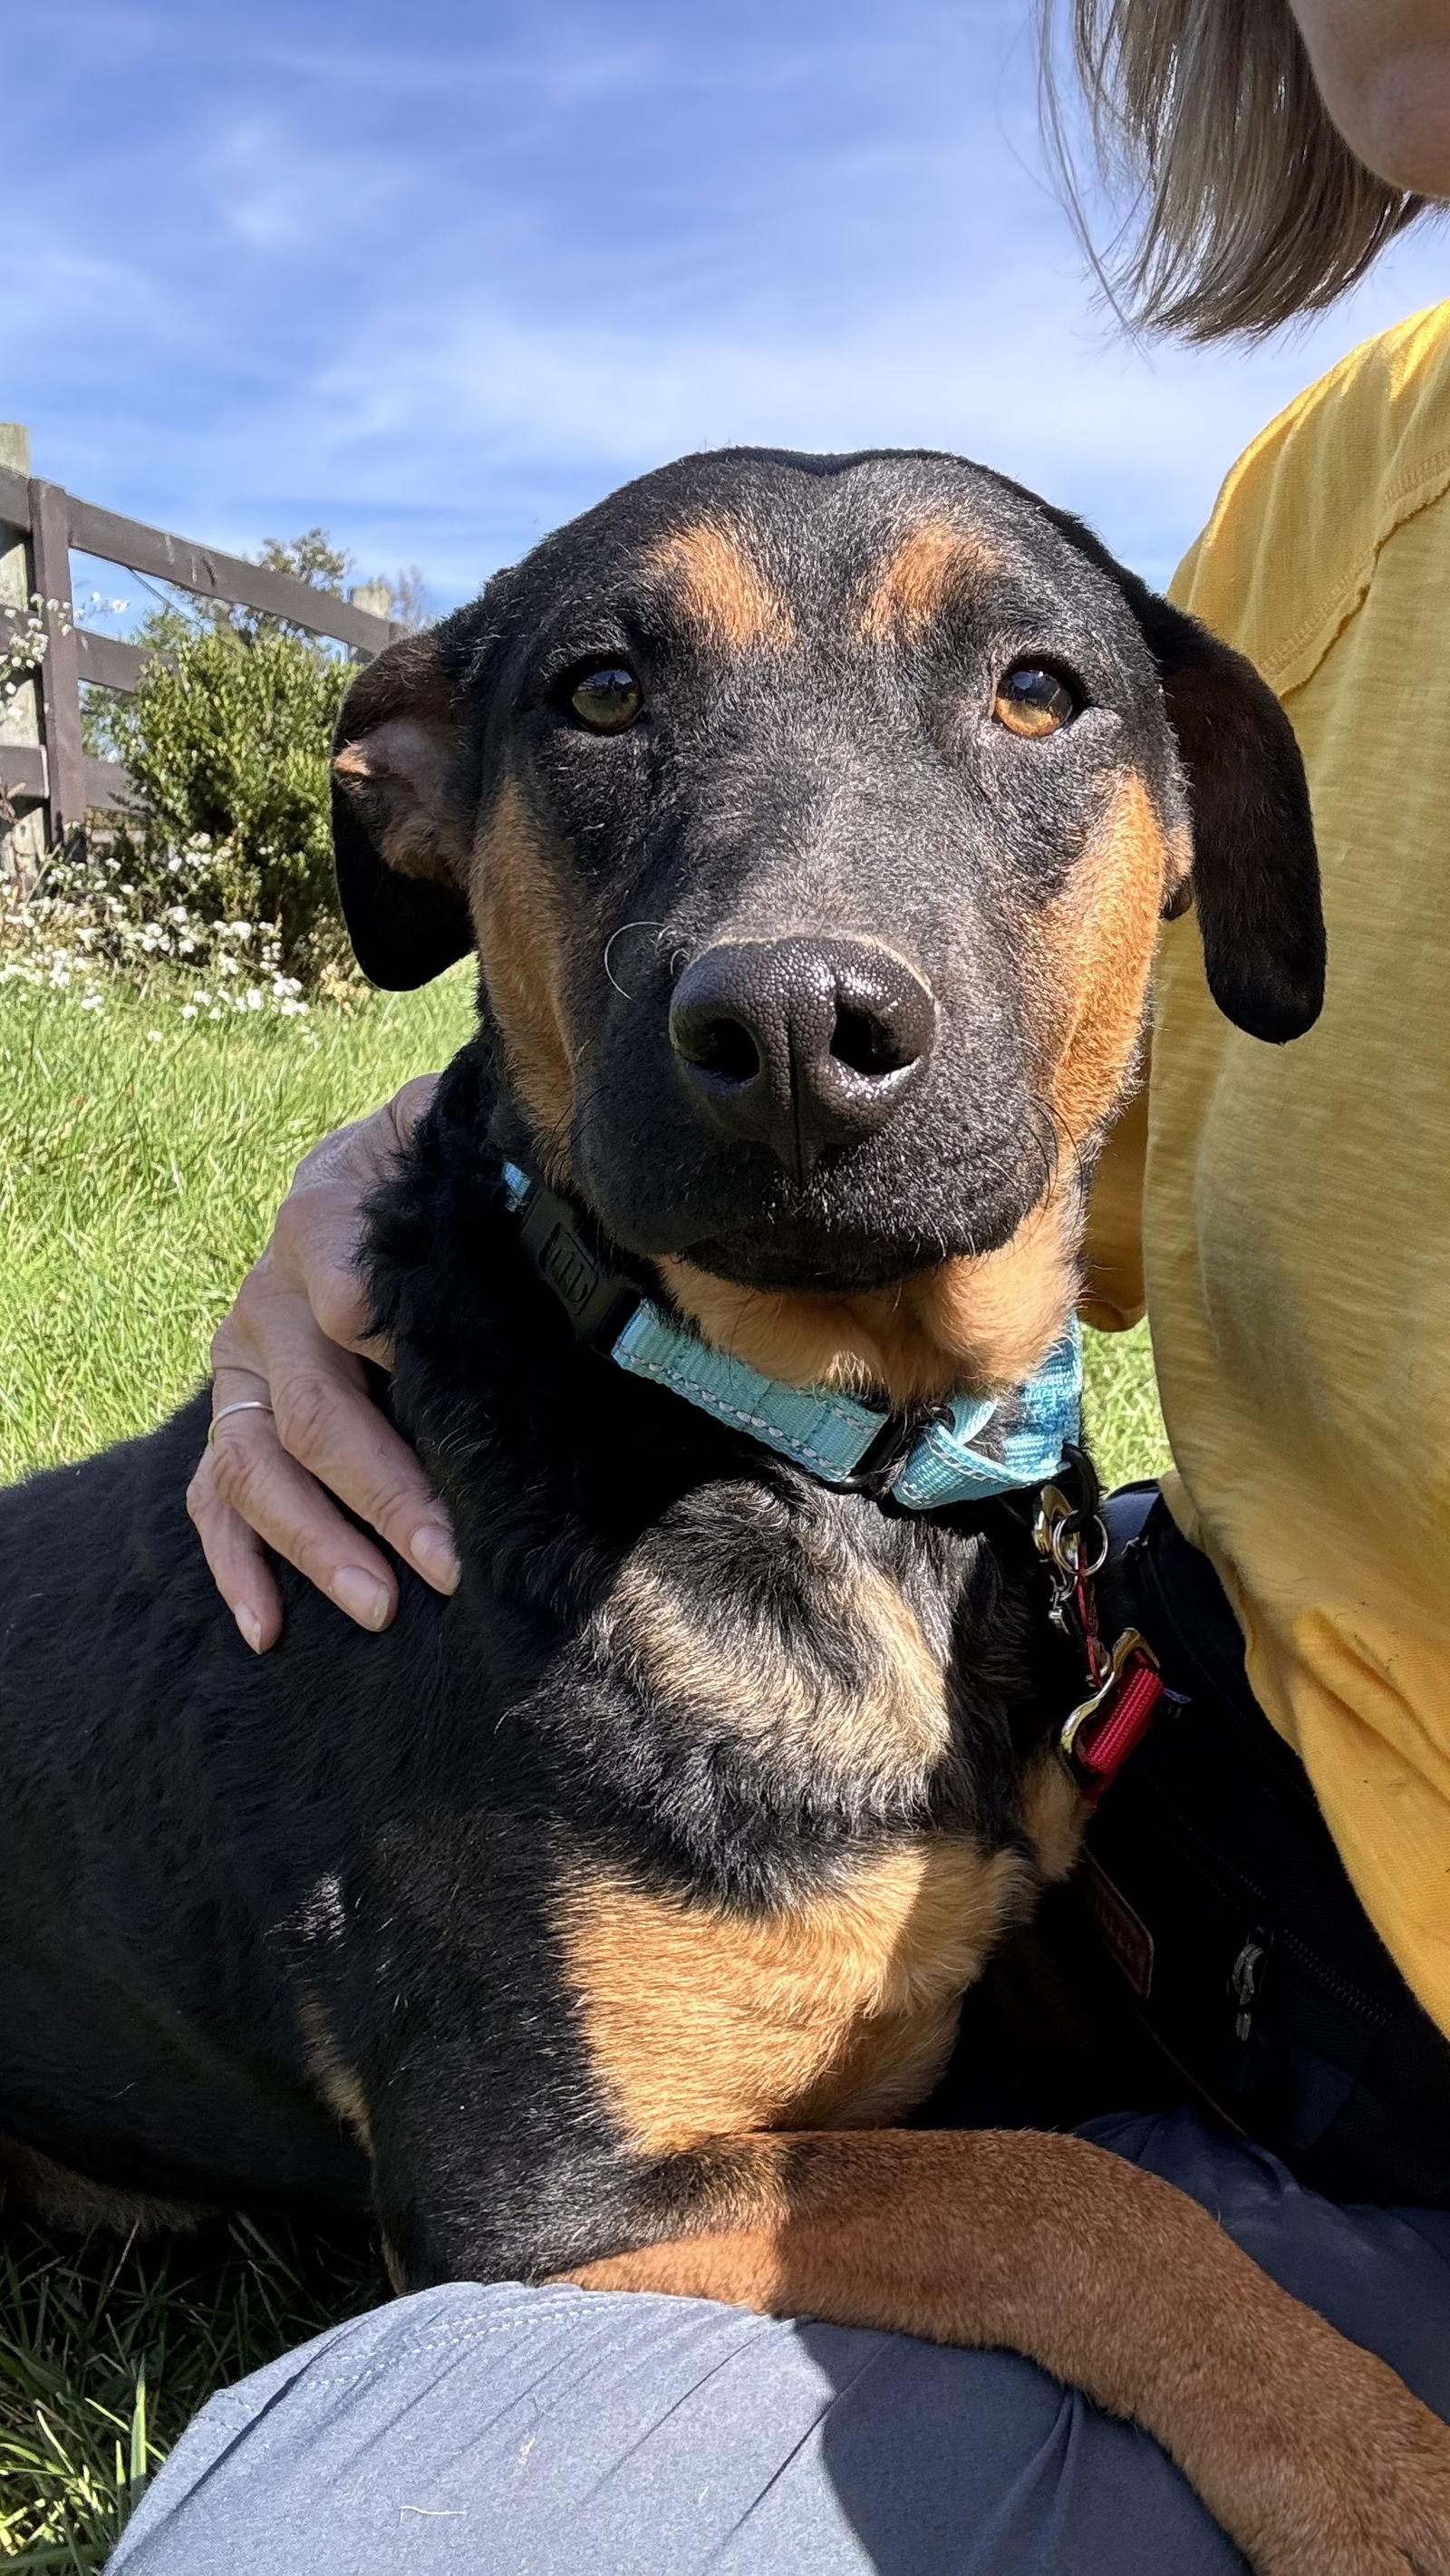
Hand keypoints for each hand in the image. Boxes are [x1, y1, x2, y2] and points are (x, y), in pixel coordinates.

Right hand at [187, 1075, 457, 1650]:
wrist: (370, 1178)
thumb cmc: (429, 1174)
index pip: (351, 1301)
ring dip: (314, 1543)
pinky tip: (269, 1628)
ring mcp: (240, 1368)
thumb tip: (505, 1146)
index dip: (403, 1360)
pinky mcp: (232, 1418)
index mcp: (323, 1221)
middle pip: (313, 1410)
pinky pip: (212, 1499)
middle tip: (450, 1562)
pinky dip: (234, 1567)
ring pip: (254, 1467)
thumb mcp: (439, 1132)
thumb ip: (458, 1129)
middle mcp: (268, 1299)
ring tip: (379, 1606)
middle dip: (384, 1493)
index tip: (471, 1422)